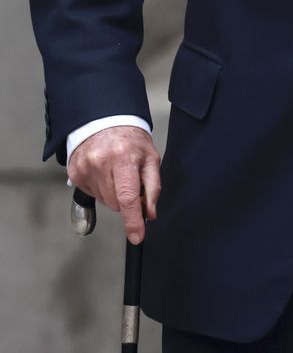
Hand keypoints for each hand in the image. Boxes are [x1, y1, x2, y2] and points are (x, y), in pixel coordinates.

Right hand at [68, 125, 160, 243]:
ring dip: (112, 193)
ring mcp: (85, 168)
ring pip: (103, 201)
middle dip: (125, 198)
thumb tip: (149, 214)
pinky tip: (103, 172)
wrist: (104, 120)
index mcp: (123, 158)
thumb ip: (153, 187)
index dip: (132, 220)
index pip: (128, 196)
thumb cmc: (130, 139)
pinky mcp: (75, 173)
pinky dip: (100, 188)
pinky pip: (91, 193)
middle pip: (115, 203)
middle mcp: (101, 163)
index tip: (136, 236)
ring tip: (115, 172)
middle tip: (129, 179)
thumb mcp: (150, 157)